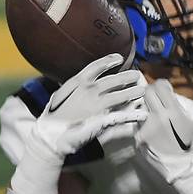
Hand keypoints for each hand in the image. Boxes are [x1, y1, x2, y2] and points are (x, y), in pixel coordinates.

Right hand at [33, 54, 147, 157]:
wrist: (50, 135)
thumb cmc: (54, 115)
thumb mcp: (60, 95)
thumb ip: (73, 86)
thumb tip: (83, 81)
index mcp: (77, 82)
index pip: (95, 66)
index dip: (108, 61)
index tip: (119, 58)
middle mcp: (89, 91)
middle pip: (112, 81)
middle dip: (126, 77)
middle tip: (137, 75)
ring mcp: (96, 105)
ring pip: (119, 96)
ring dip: (132, 93)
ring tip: (142, 91)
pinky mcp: (102, 120)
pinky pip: (121, 116)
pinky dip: (132, 116)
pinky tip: (142, 115)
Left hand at [136, 79, 192, 182]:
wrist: (182, 164)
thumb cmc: (191, 141)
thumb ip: (181, 103)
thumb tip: (169, 93)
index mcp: (173, 112)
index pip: (159, 87)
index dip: (161, 85)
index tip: (164, 88)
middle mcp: (157, 118)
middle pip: (146, 92)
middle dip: (151, 91)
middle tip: (156, 96)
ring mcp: (146, 128)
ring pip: (141, 106)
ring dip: (147, 106)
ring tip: (155, 114)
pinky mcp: (139, 137)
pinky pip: (139, 121)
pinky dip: (144, 120)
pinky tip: (153, 127)